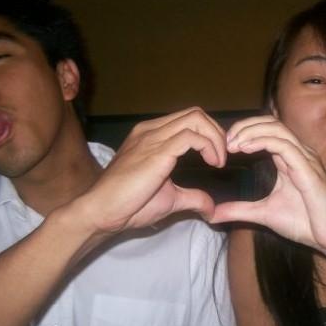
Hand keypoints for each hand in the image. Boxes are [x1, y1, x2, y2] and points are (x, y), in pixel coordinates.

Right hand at [76, 107, 225, 233]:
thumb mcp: (169, 199)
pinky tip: (213, 163)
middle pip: (195, 113)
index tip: (219, 156)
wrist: (102, 212)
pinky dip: (209, 146)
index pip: (188, 119)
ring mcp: (153, 138)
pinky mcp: (157, 150)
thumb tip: (211, 209)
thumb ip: (192, 198)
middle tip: (224, 155)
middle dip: (216, 131)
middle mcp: (151, 130)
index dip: (210, 133)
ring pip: (196, 118)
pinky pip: (192, 136)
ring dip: (216, 137)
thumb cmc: (129, 205)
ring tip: (219, 160)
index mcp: (151, 136)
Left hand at [210, 116, 325, 253]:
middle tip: (225, 141)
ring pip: (277, 129)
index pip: (267, 130)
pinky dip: (262, 142)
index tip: (225, 145)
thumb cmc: (306, 224)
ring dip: (250, 131)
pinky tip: (245, 149)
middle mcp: (300, 153)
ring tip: (232, 143)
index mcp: (290, 158)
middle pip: (271, 123)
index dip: (245, 131)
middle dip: (245, 126)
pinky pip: (284, 145)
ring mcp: (306, 159)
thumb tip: (212, 215)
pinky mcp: (309, 169)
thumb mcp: (264, 214)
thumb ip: (239, 210)